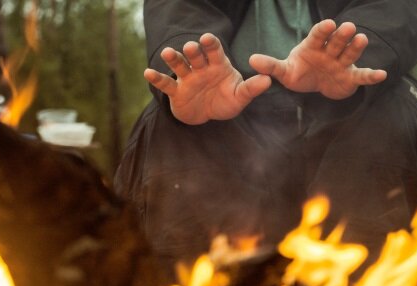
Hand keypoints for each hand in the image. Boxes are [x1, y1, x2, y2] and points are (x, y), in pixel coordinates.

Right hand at [144, 33, 271, 124]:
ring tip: (168, 53)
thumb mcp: (240, 97)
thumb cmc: (225, 101)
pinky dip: (157, 79)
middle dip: (192, 50)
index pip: (214, 50)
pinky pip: (166, 84)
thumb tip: (268, 80)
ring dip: (173, 58)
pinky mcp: (176, 92)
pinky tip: (148, 73)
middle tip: (191, 47)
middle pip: (195, 55)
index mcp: (217, 65)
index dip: (210, 44)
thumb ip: (252, 88)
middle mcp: (200, 68)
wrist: (208, 115)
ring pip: (179, 65)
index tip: (207, 39)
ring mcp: (187, 78)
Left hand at [249, 20, 386, 99]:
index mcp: (313, 46)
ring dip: (355, 48)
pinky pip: (362, 75)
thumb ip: (271, 66)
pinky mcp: (351, 76)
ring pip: (349, 54)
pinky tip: (382, 74)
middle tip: (347, 27)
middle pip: (335, 42)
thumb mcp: (285, 71)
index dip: (322, 31)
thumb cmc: (300, 73)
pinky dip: (371, 76)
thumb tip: (251, 60)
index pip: (317, 36)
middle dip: (341, 36)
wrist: (316, 84)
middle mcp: (329, 51)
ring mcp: (341, 63)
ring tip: (361, 40)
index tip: (327, 24)